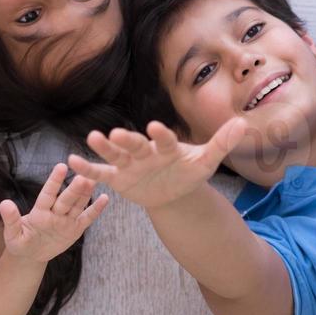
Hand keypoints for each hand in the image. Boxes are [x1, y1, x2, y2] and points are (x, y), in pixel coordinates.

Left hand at [0, 164, 109, 263]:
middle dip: (75, 188)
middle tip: (84, 175)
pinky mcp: (75, 229)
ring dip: (86, 193)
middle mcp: (54, 212)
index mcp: (39, 212)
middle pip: (66, 199)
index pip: (48, 194)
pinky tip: (105, 198)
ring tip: (95, 179)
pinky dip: (96, 209)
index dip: (54, 181)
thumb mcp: (12, 234)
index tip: (61, 166)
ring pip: (78, 205)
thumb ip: (11, 219)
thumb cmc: (19, 242)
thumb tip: (4, 203)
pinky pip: (87, 218)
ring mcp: (66, 220)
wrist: (31, 254)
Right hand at [67, 119, 246, 210]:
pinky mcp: (119, 177)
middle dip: (126, 140)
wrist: (175, 190)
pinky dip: (88, 168)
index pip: (163, 139)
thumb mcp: (207, 161)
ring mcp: (130, 164)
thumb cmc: (189, 171)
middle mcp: (145, 151)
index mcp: (166, 145)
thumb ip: (222, 143)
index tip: (154, 127)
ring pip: (115, 154)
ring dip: (104, 147)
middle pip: (135, 144)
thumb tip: (244, 124)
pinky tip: (71, 161)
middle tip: (116, 132)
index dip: (160, 134)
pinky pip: (102, 173)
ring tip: (92, 138)